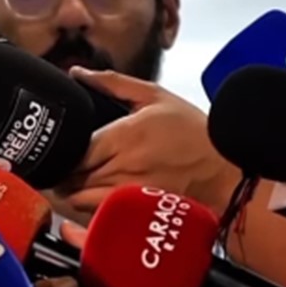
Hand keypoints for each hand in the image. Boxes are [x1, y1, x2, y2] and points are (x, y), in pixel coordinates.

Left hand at [49, 68, 239, 219]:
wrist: (226, 167)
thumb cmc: (193, 131)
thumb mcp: (154, 96)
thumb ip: (112, 83)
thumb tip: (78, 72)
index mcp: (124, 136)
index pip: (74, 150)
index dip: (60, 151)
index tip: (59, 146)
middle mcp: (123, 166)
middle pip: (72, 175)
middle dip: (61, 170)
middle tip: (61, 162)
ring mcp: (129, 191)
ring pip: (79, 198)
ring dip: (71, 190)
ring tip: (74, 179)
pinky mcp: (137, 210)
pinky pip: (98, 214)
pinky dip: (87, 206)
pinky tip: (91, 196)